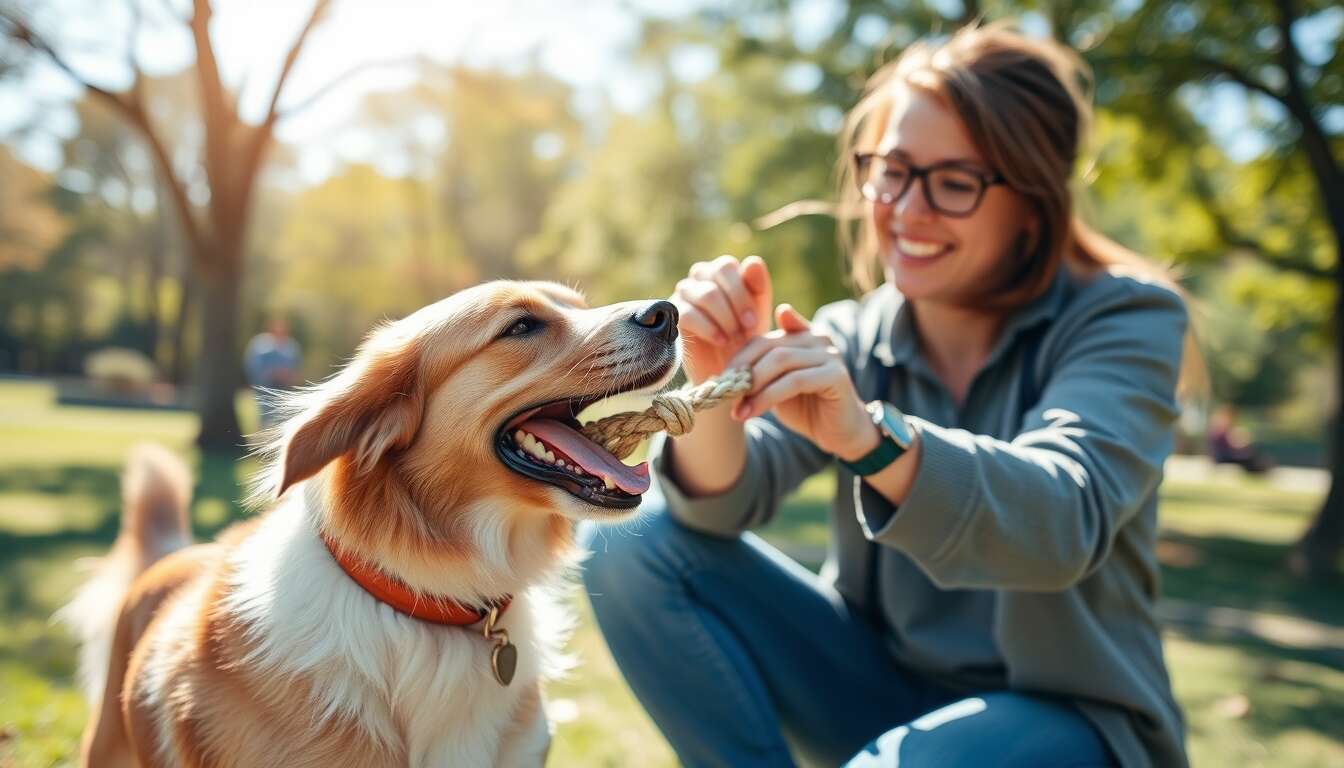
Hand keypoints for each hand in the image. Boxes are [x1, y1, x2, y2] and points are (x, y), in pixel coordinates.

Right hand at [670, 255, 772, 383]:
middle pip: (716, 274)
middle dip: (736, 305)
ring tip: (734, 338)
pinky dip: (708, 329)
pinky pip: (688, 314)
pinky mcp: (672, 314)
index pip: (727, 266)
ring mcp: (684, 293)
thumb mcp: (758, 311)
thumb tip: (751, 262)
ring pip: (706, 295)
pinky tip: (720, 341)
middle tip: (746, 330)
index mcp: (722, 270)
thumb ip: (759, 286)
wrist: (726, 365)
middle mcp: (700, 276)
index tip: (752, 322)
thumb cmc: (745, 335)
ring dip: (725, 319)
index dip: (741, 293)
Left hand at [727, 304, 878, 460]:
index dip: (737, 359)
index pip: (760, 340)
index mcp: (801, 336)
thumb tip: (727, 368)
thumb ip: (759, 371)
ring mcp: (829, 354)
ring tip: (738, 409)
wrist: (840, 433)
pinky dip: (768, 396)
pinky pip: (795, 381)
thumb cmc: (806, 408)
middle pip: (769, 347)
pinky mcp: (836, 375)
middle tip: (725, 396)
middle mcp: (817, 338)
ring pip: (780, 362)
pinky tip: (753, 412)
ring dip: (753, 387)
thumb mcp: (776, 386)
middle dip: (743, 373)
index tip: (720, 381)